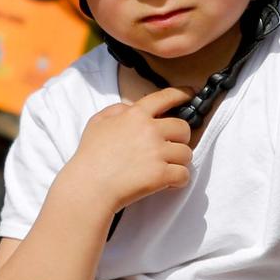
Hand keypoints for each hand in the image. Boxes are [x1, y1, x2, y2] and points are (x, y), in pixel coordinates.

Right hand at [58, 84, 194, 211]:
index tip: (190, 93)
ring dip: (178, 161)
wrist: (89, 186)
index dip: (181, 93)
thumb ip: (117, 110)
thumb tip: (131, 108)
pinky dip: (178, 180)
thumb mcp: (97, 122)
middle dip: (180, 138)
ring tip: (164, 168)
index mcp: (136, 115)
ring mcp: (157, 152)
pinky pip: (184, 174)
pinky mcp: (161, 174)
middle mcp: (150, 130)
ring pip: (187, 153)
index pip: (165, 97)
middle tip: (168, 148)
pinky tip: (167, 182)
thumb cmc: (90, 156)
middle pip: (184, 128)